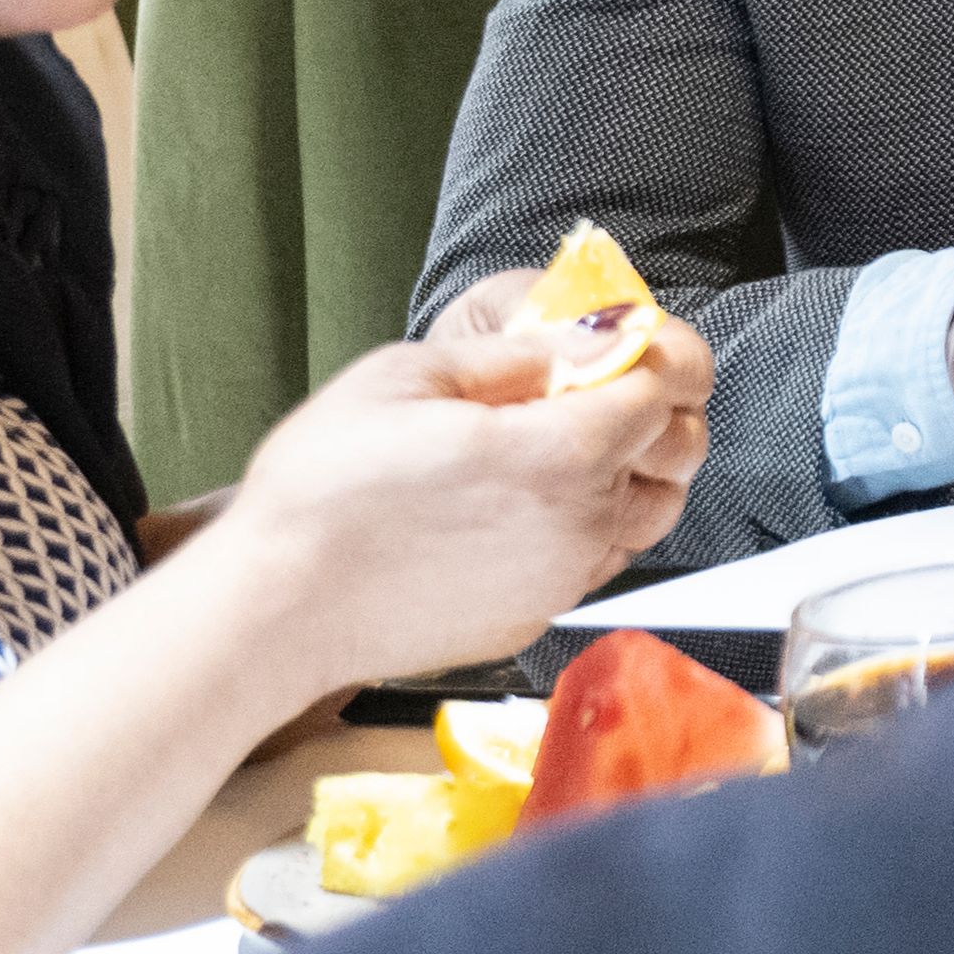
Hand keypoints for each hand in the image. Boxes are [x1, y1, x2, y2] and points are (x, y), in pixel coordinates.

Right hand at [210, 308, 710, 695]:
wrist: (277, 607)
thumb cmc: (324, 489)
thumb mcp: (407, 377)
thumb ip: (514, 355)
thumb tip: (588, 337)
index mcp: (560, 452)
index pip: (664, 388)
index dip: (653, 353)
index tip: (623, 341)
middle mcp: (582, 522)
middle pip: (676, 450)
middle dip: (656, 408)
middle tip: (595, 384)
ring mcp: (564, 578)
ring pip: (651, 512)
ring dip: (632, 470)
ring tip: (563, 443)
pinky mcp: (537, 616)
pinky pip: (599, 559)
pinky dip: (591, 524)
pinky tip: (527, 504)